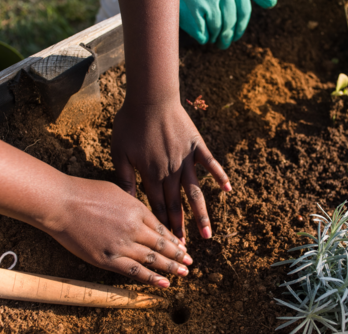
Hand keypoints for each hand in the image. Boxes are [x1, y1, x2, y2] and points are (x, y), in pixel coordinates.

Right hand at [45, 177, 191, 287]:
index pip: (161, 228)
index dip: (173, 239)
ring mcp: (122, 245)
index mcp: (137, 209)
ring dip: (170, 267)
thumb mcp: (117, 191)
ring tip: (183, 273)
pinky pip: (134, 271)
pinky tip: (164, 283)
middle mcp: (134, 228)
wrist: (62, 203)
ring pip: (152, 259)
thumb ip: (133, 204)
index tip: (183, 246)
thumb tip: (143, 214)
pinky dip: (151, 278)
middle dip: (178, 254)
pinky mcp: (108, 259)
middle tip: (190, 261)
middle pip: (161, 244)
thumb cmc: (85, 193)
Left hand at [111, 100, 230, 243]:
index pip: (156, 206)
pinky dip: (220, 176)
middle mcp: (171, 172)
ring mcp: (186, 159)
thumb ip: (124, 178)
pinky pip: (210, 164)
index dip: (161, 226)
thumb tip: (127, 201)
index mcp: (151, 174)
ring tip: (208, 234)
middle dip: (179, 228)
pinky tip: (228, 190)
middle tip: (184, 248)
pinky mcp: (196, 146)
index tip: (165, 244)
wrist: (150, 97)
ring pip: (195, 192)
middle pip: (175, 204)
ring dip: (201, 215)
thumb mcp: (119, 151)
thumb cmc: (130, 122)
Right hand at [180, 0, 276, 48]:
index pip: (244, 12)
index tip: (234, 36)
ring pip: (217, 29)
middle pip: (230, 23)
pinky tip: (201, 36)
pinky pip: (202, 32)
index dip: (239, 28)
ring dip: (214, 37)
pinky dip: (202, 38)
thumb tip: (272, 3)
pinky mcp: (193, 5)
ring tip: (211, 38)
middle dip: (227, 37)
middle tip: (222, 44)